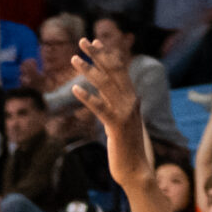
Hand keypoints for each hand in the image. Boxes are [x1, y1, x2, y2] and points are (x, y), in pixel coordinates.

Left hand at [69, 37, 150, 187]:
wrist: (137, 171)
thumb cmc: (126, 149)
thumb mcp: (121, 123)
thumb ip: (116, 108)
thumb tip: (106, 99)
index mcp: (132, 99)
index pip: (120, 70)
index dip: (107, 54)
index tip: (95, 41)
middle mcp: (130, 101)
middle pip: (113, 70)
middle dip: (97, 53)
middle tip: (83, 41)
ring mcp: (125, 113)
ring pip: (105, 85)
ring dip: (88, 69)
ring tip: (74, 58)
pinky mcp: (117, 126)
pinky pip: (100, 107)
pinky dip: (87, 97)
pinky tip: (75, 89)